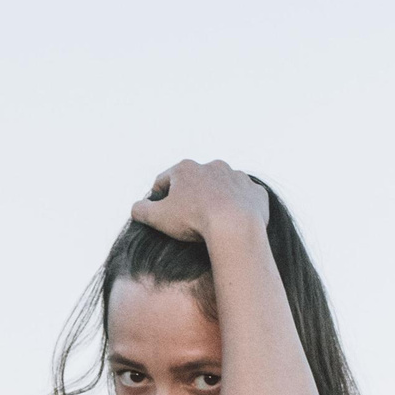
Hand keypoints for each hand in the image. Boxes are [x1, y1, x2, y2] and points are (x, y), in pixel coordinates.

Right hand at [130, 159, 270, 243]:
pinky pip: (246, 198)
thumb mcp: (158, 217)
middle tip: (189, 215)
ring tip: (215, 218)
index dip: (160, 195)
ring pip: (223, 187)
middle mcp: (213, 166)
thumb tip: (137, 208)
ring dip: (218, 199)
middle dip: (191, 195)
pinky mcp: (256, 192)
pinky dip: (240, 207)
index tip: (160, 207)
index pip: (166, 180)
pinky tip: (236, 220)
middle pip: (196, 181)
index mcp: (186, 168)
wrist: (236, 227)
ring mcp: (238, 178)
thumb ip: (141, 210)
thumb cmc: (195, 220)